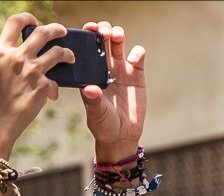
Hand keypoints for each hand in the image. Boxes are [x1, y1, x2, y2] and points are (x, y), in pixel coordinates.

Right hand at [0, 14, 73, 155]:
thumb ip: (7, 57)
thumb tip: (21, 49)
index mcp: (1, 51)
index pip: (15, 21)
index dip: (27, 17)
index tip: (34, 20)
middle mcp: (18, 57)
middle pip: (43, 32)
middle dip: (56, 29)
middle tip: (62, 31)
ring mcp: (32, 71)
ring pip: (58, 52)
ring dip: (67, 53)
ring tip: (70, 57)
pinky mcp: (43, 86)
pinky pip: (55, 81)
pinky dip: (54, 87)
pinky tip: (51, 94)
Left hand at [78, 21, 146, 157]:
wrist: (122, 136)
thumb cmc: (104, 126)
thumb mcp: (96, 114)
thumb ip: (93, 101)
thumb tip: (89, 89)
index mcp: (89, 74)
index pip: (85, 50)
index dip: (86, 37)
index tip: (87, 30)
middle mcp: (104, 68)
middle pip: (102, 40)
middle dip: (102, 30)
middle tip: (102, 32)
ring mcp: (120, 69)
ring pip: (118, 43)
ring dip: (117, 34)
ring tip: (116, 36)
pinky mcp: (137, 74)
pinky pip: (137, 55)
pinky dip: (137, 52)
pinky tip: (133, 60)